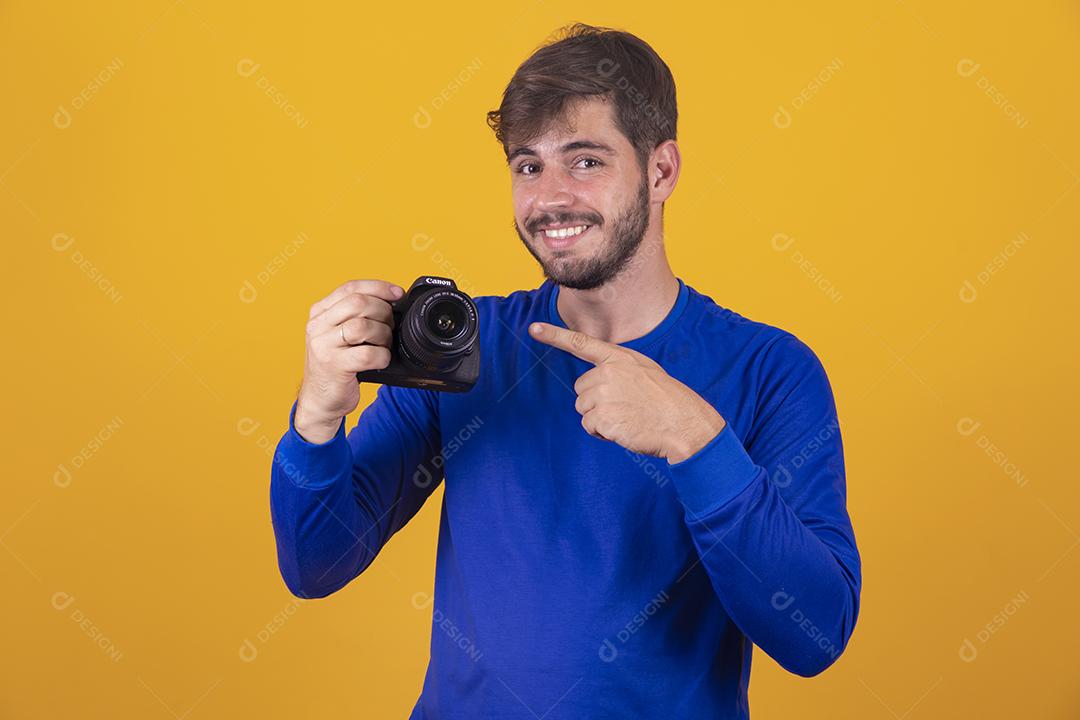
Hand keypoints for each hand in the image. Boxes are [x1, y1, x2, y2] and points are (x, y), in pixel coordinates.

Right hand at [295, 279, 403, 442]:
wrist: (320, 401)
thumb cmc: (337, 366)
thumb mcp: (340, 335)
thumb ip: (356, 317)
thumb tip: (393, 301)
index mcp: (320, 313)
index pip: (350, 288)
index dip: (378, 287)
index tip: (398, 293)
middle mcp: (317, 326)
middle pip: (358, 303)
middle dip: (383, 312)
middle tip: (390, 326)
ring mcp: (323, 346)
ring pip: (363, 326)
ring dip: (383, 335)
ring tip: (383, 345)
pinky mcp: (333, 366)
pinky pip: (367, 354)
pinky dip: (382, 356)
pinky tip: (380, 361)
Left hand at [529, 322, 726, 462]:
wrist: (684, 423)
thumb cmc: (667, 401)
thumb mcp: (644, 372)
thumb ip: (618, 369)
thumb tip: (594, 381)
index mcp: (619, 358)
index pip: (580, 343)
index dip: (554, 336)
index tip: (533, 329)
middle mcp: (608, 372)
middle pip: (581, 389)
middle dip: (596, 401)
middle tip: (625, 407)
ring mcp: (605, 394)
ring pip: (583, 409)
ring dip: (600, 419)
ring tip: (628, 417)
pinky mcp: (603, 417)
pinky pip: (590, 427)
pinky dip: (603, 433)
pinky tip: (625, 428)